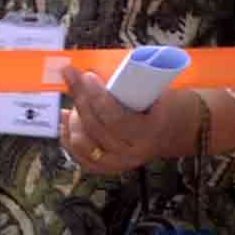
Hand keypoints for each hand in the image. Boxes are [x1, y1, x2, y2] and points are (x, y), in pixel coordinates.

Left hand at [56, 53, 196, 176]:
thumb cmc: (159, 106)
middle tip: (72, 77)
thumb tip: (102, 67)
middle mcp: (132, 153)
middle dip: (80, 99)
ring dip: (73, 119)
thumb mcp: (155, 93)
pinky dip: (67, 135)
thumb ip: (133, 83)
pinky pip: (78, 155)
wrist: (168, 131)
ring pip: (83, 143)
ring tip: (74, 99)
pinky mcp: (105, 167)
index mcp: (148, 133)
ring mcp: (117, 163)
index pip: (115, 118)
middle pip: (95, 128)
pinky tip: (66, 116)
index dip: (97, 97)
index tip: (87, 75)